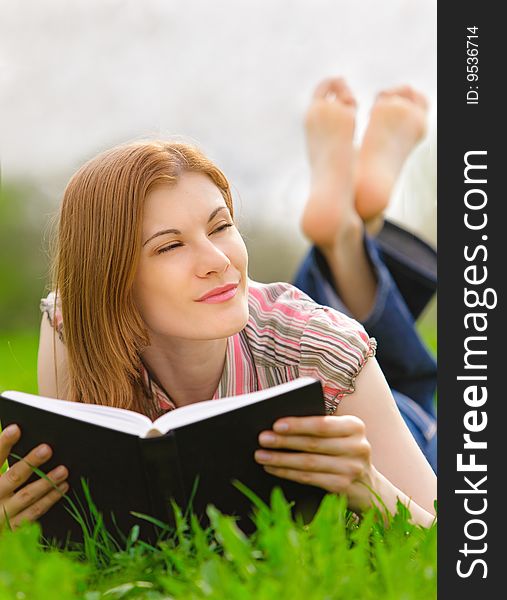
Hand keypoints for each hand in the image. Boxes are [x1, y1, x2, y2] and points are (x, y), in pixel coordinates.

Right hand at [0, 424, 68, 530]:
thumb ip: (1, 460)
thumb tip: (18, 434)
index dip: (3, 443)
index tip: (16, 429)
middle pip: (12, 477)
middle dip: (30, 462)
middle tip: (47, 449)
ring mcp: (1, 515)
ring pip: (27, 496)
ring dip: (47, 483)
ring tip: (63, 470)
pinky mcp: (12, 529)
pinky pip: (33, 514)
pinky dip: (49, 500)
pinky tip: (62, 488)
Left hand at [255, 415, 378, 512]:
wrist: (368, 485)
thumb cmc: (342, 451)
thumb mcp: (340, 434)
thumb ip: (320, 427)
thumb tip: (279, 426)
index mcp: (355, 426)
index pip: (322, 424)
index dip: (298, 425)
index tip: (276, 424)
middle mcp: (358, 446)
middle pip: (313, 444)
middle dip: (284, 441)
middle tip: (262, 439)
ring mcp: (352, 469)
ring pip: (308, 463)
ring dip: (281, 459)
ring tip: (261, 455)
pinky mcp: (343, 487)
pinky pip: (309, 478)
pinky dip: (287, 473)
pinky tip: (272, 468)